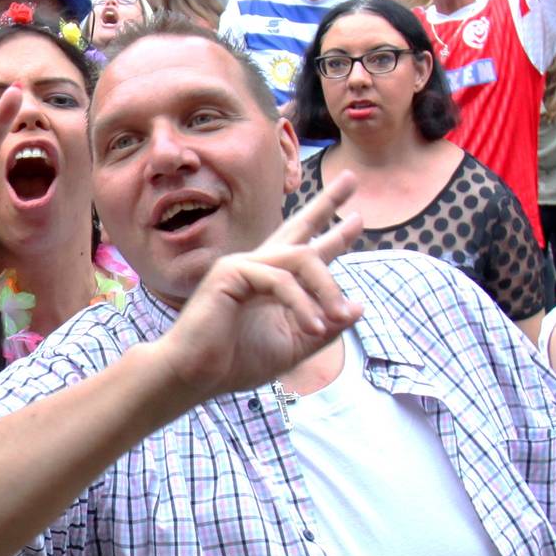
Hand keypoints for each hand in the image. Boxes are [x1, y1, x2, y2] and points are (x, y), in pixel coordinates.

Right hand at [151, 174, 367, 403]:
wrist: (196, 377)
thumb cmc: (236, 362)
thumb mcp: (295, 347)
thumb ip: (326, 328)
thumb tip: (359, 306)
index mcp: (272, 282)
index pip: (306, 248)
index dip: (332, 231)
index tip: (358, 216)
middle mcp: (259, 265)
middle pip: (298, 226)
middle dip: (327, 202)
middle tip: (351, 178)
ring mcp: (243, 265)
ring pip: (301, 259)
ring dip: (327, 288)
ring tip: (339, 315)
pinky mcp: (232, 273)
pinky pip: (280, 281)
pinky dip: (301, 304)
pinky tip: (313, 327)